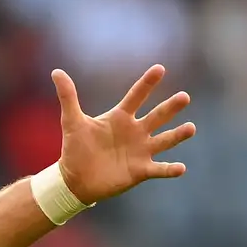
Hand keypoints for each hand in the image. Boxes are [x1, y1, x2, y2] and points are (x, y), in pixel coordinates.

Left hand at [52, 64, 196, 203]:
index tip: (159, 68)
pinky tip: (181, 168)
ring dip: (178, 135)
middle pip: (157, 116)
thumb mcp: (72, 121)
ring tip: (190, 128)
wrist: (75, 178)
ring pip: (164, 140)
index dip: (147, 83)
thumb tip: (56, 71)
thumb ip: (68, 96)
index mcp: (120, 118)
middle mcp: (135, 131)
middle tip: (184, 97)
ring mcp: (141, 151)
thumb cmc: (75, 147)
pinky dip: (170, 169)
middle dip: (170, 107)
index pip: (136, 96)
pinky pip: (160, 169)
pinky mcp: (141, 170)